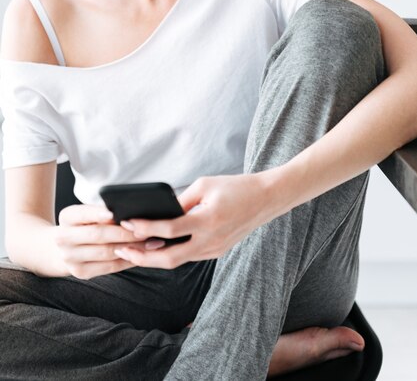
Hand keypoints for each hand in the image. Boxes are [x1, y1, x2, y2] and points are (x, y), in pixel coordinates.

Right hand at [54, 204, 155, 278]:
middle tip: (146, 230)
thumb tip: (131, 212)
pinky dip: (128, 260)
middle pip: (98, 234)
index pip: (84, 213)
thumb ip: (104, 212)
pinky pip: (110, 266)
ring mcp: (70, 258)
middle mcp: (63, 238)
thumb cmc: (85, 224)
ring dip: (132, 247)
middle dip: (125, 232)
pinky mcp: (81, 272)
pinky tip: (142, 254)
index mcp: (66, 216)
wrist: (64, 247)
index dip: (99, 213)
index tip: (116, 212)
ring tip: (151, 243)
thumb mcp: (88, 213)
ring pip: (107, 252)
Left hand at [115, 174, 269, 268]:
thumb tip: (157, 213)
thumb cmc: (235, 187)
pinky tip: (154, 247)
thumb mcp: (205, 185)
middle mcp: (211, 240)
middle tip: (121, 249)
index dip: (145, 228)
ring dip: (153, 258)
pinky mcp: (217, 251)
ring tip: (131, 250)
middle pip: (169, 258)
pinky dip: (170, 254)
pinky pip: (189, 256)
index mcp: (208, 220)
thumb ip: (181, 201)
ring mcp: (214, 249)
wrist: (266, 199)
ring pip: (178, 261)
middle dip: (142, 257)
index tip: (127, 222)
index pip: (169, 230)